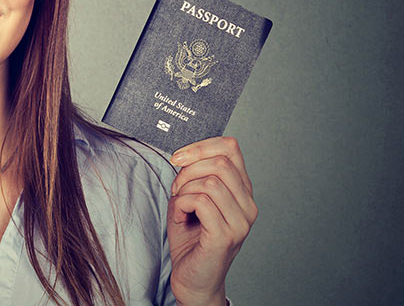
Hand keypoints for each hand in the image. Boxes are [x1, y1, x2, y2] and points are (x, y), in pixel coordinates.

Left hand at [166, 136, 256, 305]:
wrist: (192, 278)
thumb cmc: (190, 239)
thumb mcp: (191, 198)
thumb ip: (194, 175)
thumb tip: (185, 155)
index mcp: (242, 191)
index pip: (231, 148)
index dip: (200, 146)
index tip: (178, 157)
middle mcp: (248, 205)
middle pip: (220, 162)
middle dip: (187, 170)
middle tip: (177, 189)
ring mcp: (241, 222)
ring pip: (209, 182)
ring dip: (183, 190)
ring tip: (180, 207)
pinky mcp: (226, 235)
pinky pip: (201, 201)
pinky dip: (182, 204)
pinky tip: (181, 217)